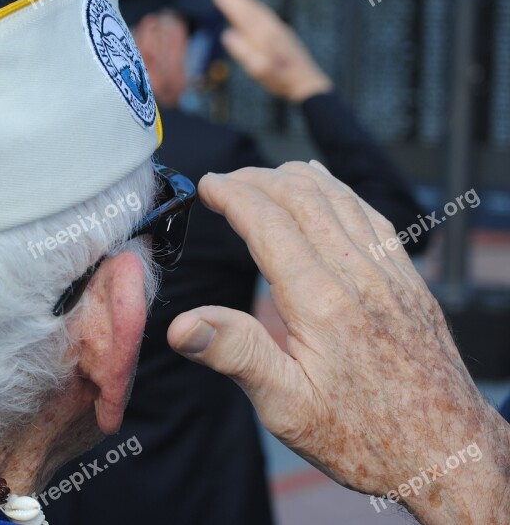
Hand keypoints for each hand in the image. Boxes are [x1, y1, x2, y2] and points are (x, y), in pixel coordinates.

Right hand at [167, 162, 509, 523]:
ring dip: (300, 179)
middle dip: (259, 180)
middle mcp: (358, 277)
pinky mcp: (411, 283)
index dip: (233, 196)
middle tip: (227, 178)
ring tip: (269, 174)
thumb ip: (235, 354)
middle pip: (303, 200)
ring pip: (341, 200)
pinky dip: (343, 192)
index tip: (208, 184)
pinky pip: (375, 218)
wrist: (446, 454)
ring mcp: (391, 275)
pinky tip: (332, 190)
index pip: (268, 224)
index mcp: (320, 303)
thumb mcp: (287, 408)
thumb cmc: (364, 437)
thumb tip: (180, 325)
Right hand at [213, 0, 332, 102]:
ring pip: (261, 11)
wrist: (306, 82)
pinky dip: (258, 9)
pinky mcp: (285, 34)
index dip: (230, 5)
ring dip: (247, 2)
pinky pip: (268, 15)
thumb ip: (243, 52)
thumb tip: (227, 34)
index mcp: (264, 36)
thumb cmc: (281, 80)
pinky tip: (256, 11)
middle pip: (252, 9)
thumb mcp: (259, 70)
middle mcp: (272, 29)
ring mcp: (280, 30)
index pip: (243, 16)